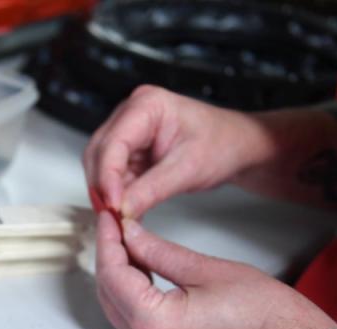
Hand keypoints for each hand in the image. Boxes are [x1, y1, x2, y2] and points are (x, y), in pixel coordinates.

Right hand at [84, 86, 272, 218]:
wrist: (237, 146)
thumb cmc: (221, 144)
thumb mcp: (188, 169)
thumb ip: (151, 190)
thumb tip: (122, 209)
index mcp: (146, 105)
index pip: (113, 143)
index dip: (108, 177)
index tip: (113, 206)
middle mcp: (131, 114)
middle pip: (99, 153)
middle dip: (103, 186)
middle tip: (112, 216)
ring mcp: (129, 132)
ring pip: (101, 165)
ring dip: (107, 192)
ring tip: (120, 216)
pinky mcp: (130, 150)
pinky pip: (113, 174)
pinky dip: (117, 194)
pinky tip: (126, 210)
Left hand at [95, 211, 336, 328]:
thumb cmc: (265, 315)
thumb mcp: (206, 269)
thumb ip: (158, 251)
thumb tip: (131, 234)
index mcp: (154, 324)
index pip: (112, 275)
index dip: (108, 241)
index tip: (109, 218)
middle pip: (108, 294)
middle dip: (109, 257)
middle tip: (115, 226)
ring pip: (116, 310)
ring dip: (117, 277)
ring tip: (126, 243)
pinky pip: (132, 324)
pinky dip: (130, 297)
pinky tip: (139, 272)